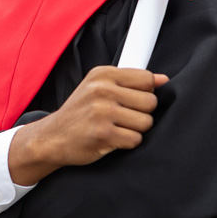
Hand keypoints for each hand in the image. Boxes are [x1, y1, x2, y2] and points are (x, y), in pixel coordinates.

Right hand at [8, 66, 166, 185]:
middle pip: (150, 102)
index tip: (129, 101)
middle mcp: (101, 89)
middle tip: (122, 118)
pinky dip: (126, 143)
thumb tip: (164, 79)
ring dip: (135, 130)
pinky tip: (112, 138)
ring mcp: (101, 111)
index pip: (147, 79)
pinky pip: (135, 139)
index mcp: (102, 74)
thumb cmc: (80, 113)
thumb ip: (131, 82)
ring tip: (116, 128)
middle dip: (141, 114)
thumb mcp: (99, 87)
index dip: (144, 93)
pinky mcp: (103, 133)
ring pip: (146, 122)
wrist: (53, 136)